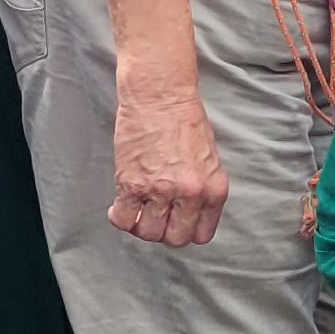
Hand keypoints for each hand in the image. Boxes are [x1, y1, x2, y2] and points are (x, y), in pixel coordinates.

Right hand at [109, 77, 229, 245]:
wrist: (160, 95)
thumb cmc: (184, 119)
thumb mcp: (209, 159)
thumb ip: (202, 189)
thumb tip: (189, 213)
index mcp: (214, 189)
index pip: (202, 233)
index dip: (186, 230)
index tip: (177, 223)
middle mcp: (190, 193)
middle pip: (175, 238)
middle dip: (164, 231)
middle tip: (156, 217)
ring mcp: (160, 191)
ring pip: (148, 233)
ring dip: (141, 226)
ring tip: (138, 211)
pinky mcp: (131, 184)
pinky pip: (124, 219)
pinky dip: (120, 218)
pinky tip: (120, 206)